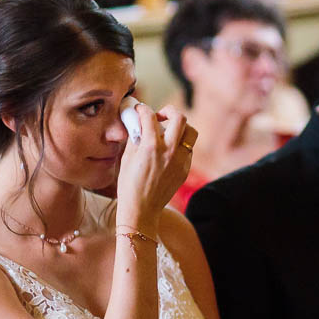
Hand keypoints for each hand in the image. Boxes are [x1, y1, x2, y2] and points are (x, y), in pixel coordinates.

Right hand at [116, 103, 192, 228]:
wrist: (141, 209)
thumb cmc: (129, 184)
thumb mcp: (127, 158)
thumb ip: (135, 137)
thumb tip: (138, 122)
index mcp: (151, 146)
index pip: (150, 116)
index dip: (143, 109)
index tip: (140, 110)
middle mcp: (169, 151)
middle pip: (179, 117)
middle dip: (168, 111)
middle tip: (160, 116)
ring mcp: (180, 161)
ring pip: (191, 132)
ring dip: (180, 127)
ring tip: (168, 132)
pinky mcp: (185, 169)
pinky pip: (188, 149)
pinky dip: (180, 144)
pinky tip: (168, 150)